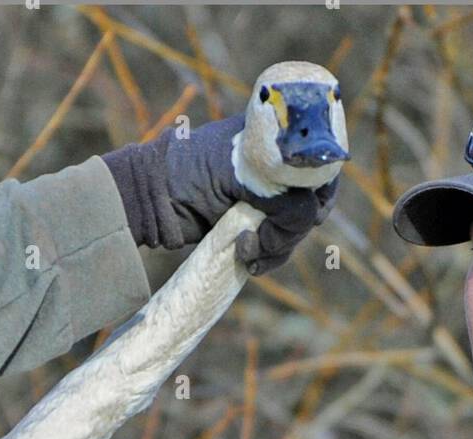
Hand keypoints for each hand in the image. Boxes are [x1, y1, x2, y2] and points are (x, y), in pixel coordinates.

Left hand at [102, 114, 337, 273]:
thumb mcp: (241, 176)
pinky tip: (249, 261)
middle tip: (267, 238)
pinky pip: (275, 247)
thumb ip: (280, 193)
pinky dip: (267, 257)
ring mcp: (262, 202)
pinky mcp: (250, 228)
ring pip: (293, 231)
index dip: (321, 190)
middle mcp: (272, 171)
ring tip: (247, 251)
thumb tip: (311, 217)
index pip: (318, 166)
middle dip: (293, 228)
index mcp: (272, 143)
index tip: (310, 211)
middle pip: (310, 204)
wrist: (151, 200)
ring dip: (278, 247)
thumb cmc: (189, 172)